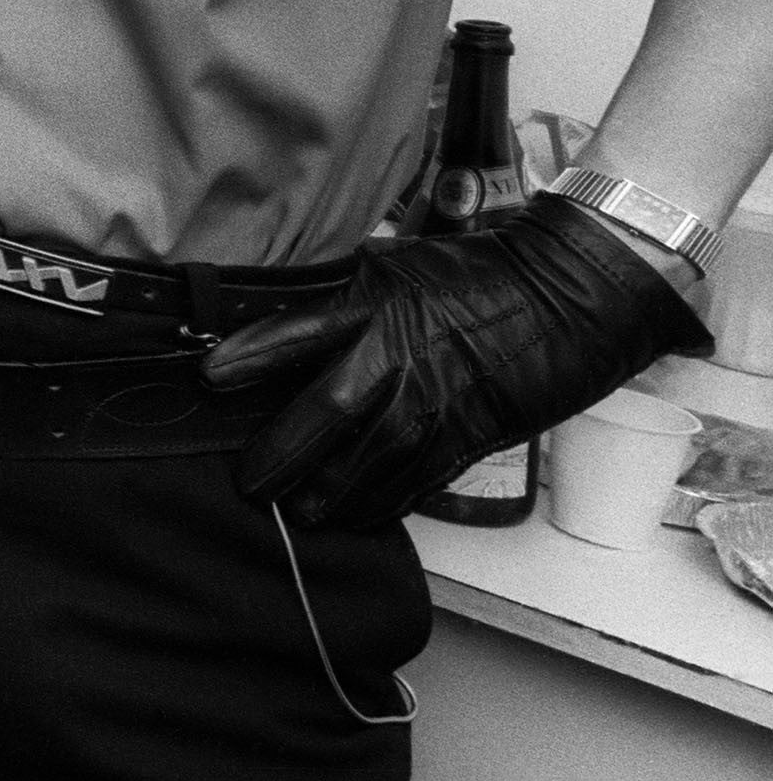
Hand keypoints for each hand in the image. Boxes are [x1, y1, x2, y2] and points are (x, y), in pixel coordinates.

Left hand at [202, 194, 712, 528]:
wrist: (571, 296)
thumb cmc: (482, 273)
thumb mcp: (401, 265)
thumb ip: (347, 295)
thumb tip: (293, 318)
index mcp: (377, 305)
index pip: (299, 332)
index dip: (251, 356)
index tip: (209, 376)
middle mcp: (401, 356)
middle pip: (327, 412)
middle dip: (282, 452)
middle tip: (250, 483)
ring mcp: (437, 399)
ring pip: (369, 460)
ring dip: (328, 492)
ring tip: (296, 512)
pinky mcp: (470, 433)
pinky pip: (416, 479)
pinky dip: (382, 502)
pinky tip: (355, 516)